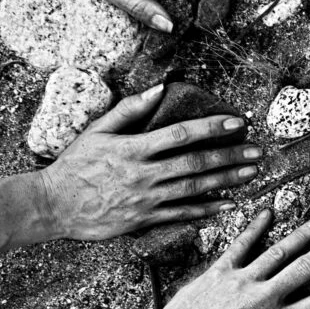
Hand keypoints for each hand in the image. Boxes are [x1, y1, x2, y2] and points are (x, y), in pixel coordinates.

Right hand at [40, 84, 259, 238]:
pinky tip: (229, 204)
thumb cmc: (74, 165)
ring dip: (226, 181)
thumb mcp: (97, 130)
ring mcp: (146, 199)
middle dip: (230, 156)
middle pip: (196, 163)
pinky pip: (182, 214)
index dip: (212, 127)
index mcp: (134, 149)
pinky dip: (207, 210)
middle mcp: (144, 174)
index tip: (237, 122)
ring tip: (251, 173)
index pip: (181, 134)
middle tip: (257, 152)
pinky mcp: (144, 219)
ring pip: (194, 189)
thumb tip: (159, 88)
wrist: (52, 205)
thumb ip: (130, 110)